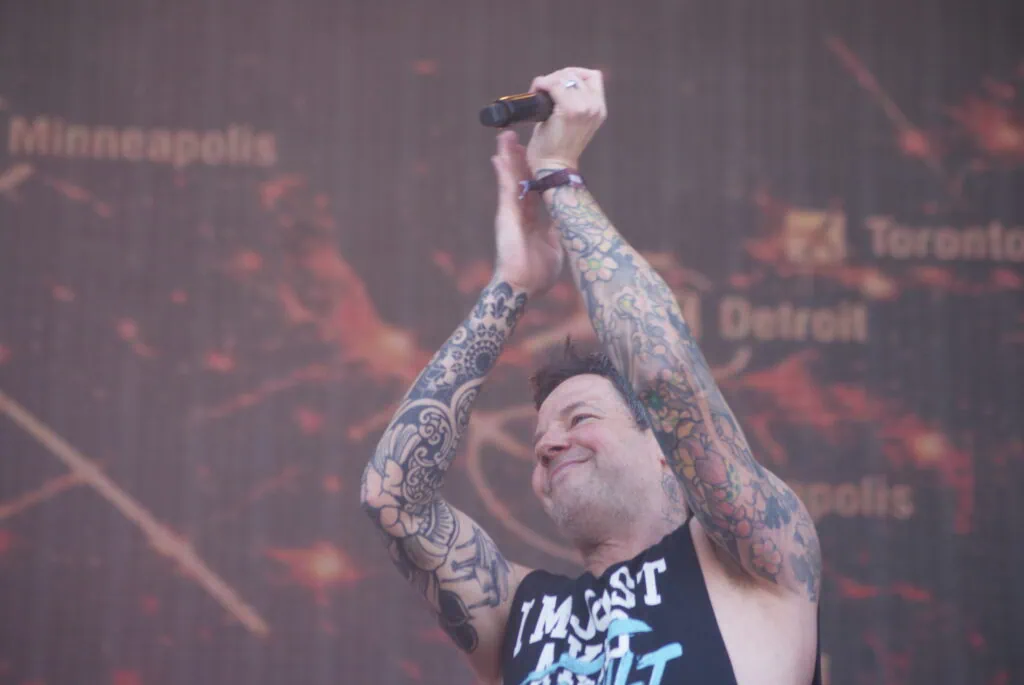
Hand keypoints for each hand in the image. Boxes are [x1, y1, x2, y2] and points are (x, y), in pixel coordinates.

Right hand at [491, 130, 563, 297]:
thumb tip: (564, 222)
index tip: (534, 157)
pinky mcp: (506, 215)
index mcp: (531, 221)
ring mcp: (511, 213)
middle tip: (516, 138)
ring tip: (505, 136)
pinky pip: (505, 189)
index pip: (533, 191)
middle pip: (519, 180)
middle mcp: (519, 214)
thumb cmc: (537, 274)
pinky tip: (500, 155)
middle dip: (518, 159)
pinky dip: (503, 172)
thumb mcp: (554, 248)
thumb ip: (555, 232)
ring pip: (510, 179)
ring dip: (508, 158)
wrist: (523, 286)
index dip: (533, 174)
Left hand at [525, 67, 606, 172]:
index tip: (557, 84)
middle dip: (556, 76)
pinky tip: (535, 91)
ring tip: (538, 91)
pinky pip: (553, 84)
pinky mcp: (569, 111)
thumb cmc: (556, 148)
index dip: (573, 74)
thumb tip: (558, 84)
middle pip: (576, 73)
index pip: (592, 76)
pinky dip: (541, 84)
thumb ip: (573, 104)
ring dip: (548, 80)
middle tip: (542, 89)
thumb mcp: (572, 123)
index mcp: (599, 110)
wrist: (553, 168)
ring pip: (565, 76)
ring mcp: (584, 108)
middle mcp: (595, 107)